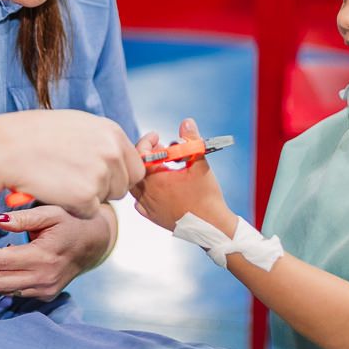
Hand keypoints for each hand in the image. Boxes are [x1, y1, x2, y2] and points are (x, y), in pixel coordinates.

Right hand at [0, 110, 144, 219]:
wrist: (7, 148)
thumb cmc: (34, 135)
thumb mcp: (76, 126)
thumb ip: (101, 141)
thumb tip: (117, 156)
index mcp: (112, 131)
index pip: (136, 166)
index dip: (118, 176)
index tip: (100, 177)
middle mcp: (112, 151)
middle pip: (124, 186)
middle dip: (105, 189)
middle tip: (75, 180)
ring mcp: (101, 174)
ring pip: (106, 199)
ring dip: (87, 197)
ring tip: (60, 179)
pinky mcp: (87, 196)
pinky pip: (89, 212)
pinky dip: (73, 208)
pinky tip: (55, 189)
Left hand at [0, 205, 112, 299]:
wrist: (93, 243)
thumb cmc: (70, 222)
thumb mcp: (50, 212)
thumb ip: (23, 218)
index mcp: (44, 256)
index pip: (0, 261)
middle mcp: (44, 278)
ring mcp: (45, 290)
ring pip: (3, 290)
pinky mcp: (45, 295)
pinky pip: (15, 292)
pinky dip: (4, 279)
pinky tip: (6, 263)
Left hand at [132, 118, 234, 232]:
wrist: (212, 226)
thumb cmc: (207, 196)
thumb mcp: (200, 163)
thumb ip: (191, 140)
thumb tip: (186, 121)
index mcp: (156, 180)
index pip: (140, 154)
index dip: (147, 141)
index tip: (157, 136)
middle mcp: (147, 195)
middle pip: (136, 168)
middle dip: (147, 155)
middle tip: (162, 149)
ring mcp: (148, 208)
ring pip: (136, 185)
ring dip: (146, 172)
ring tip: (161, 166)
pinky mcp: (153, 217)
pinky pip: (139, 202)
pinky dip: (145, 191)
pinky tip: (158, 187)